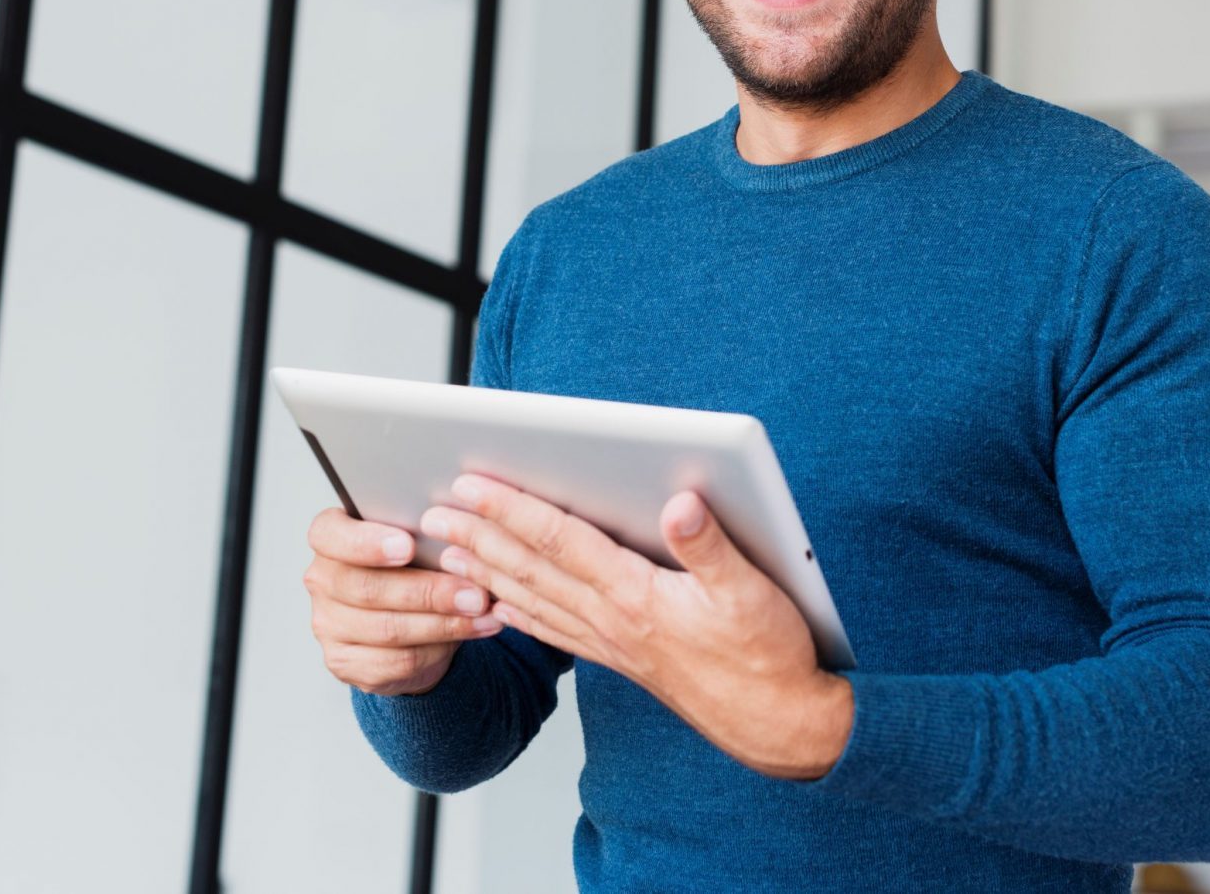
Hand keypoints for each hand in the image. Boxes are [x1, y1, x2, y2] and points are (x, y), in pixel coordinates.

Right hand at [302, 506, 505, 696]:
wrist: (410, 618)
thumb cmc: (414, 564)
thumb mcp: (420, 539)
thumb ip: (429, 533)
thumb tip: (464, 533)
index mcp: (330, 537)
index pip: (331, 535)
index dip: (367, 542)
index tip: (408, 546)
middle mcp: (322, 580)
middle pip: (368, 589)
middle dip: (428, 592)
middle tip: (474, 593)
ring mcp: (327, 624)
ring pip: (387, 629)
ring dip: (444, 623)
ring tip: (483, 613)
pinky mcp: (345, 663)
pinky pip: (396, 661)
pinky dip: (439, 648)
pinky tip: (469, 633)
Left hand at [420, 475, 852, 778]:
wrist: (779, 724)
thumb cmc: (769, 655)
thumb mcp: (752, 592)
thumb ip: (711, 546)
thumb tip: (679, 502)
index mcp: (637, 596)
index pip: (561, 542)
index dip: (513, 510)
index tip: (471, 485)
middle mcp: (613, 620)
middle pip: (531, 570)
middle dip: (478, 536)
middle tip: (430, 512)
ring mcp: (612, 643)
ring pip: (533, 600)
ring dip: (485, 571)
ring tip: (446, 548)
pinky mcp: (621, 658)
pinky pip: (554, 630)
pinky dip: (517, 612)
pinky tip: (497, 603)